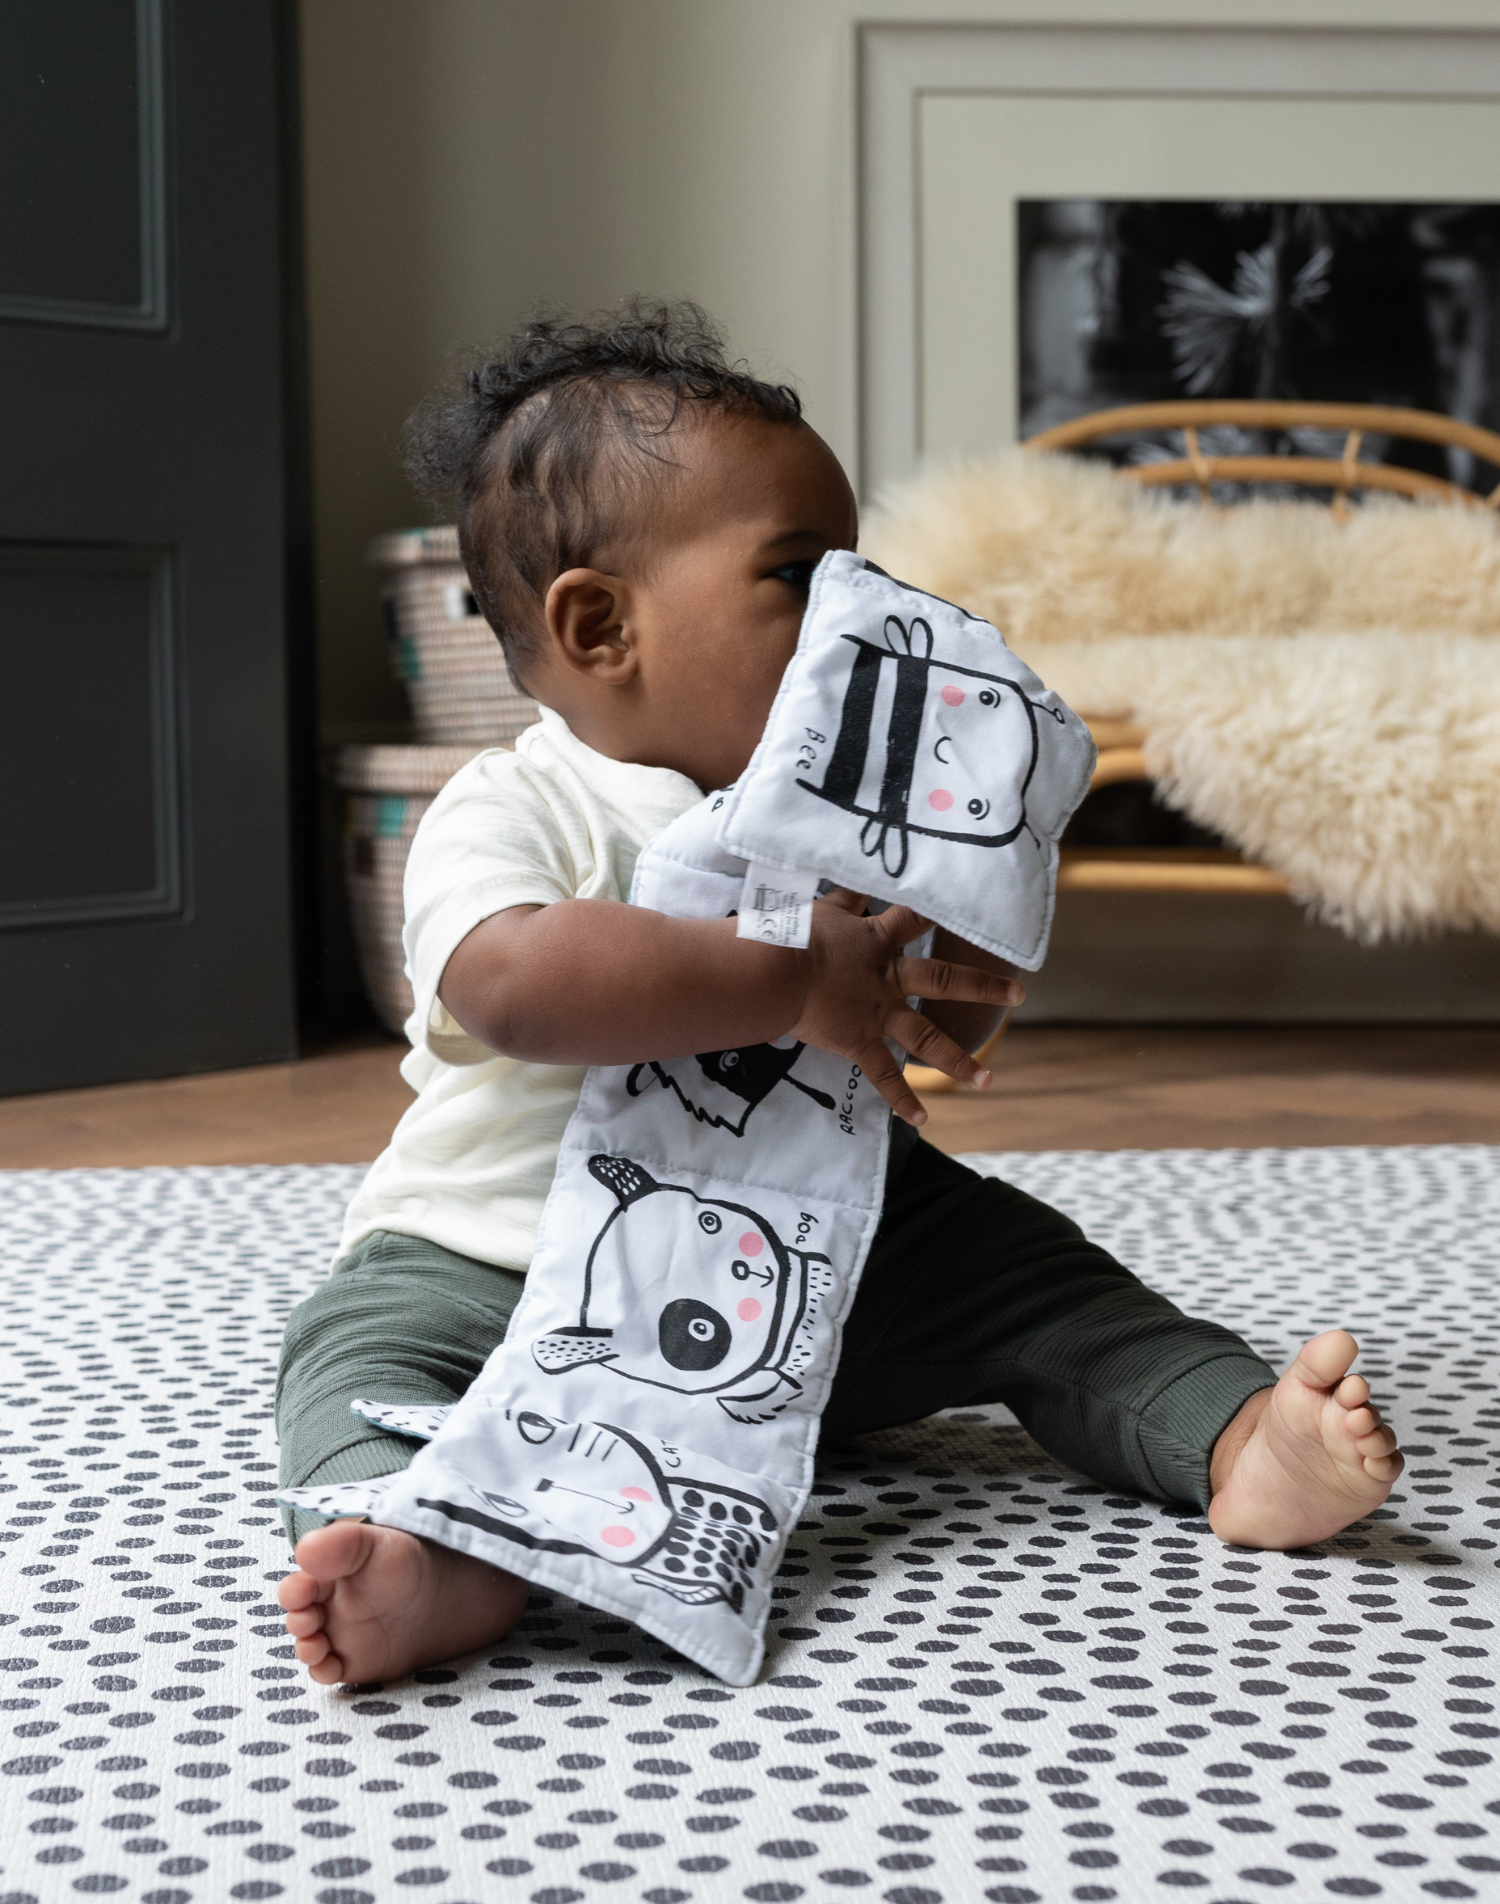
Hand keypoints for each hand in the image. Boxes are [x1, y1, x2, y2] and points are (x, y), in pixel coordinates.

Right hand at [787, 889, 1024, 1125]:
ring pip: (926, 1038)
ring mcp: (877, 1012)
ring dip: (958, 1061)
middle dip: (983, 987)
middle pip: (944, 979)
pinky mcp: (858, 1041)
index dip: (944, 910)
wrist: (771, 971)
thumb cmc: (791, 935)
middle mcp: (887, 977)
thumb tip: (859, 872)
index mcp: (878, 941)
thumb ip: (847, 895)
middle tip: (1018, 995)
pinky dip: (902, 1098)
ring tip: (988, 1079)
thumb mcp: (824, 909)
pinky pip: (884, 1075)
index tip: (980, 907)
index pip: (918, 918)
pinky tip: (923, 1118)